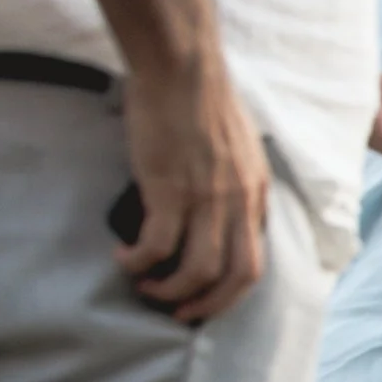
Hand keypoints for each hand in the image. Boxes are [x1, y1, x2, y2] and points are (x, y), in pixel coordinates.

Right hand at [120, 54, 269, 321]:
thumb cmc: (204, 101)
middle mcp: (239, 202)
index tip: (207, 299)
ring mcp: (207, 198)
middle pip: (236, 277)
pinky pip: (157, 247)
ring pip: (198, 271)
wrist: (183, 68)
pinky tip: (124, 258)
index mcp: (256, 193)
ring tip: (144, 288)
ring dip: (170, 291)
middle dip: (208, 306)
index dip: (232, 290)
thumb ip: (237, 181)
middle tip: (178, 313)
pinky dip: (139, 262)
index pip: (257, 259)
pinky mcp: (170, 190)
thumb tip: (220, 206)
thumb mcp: (241, 148)